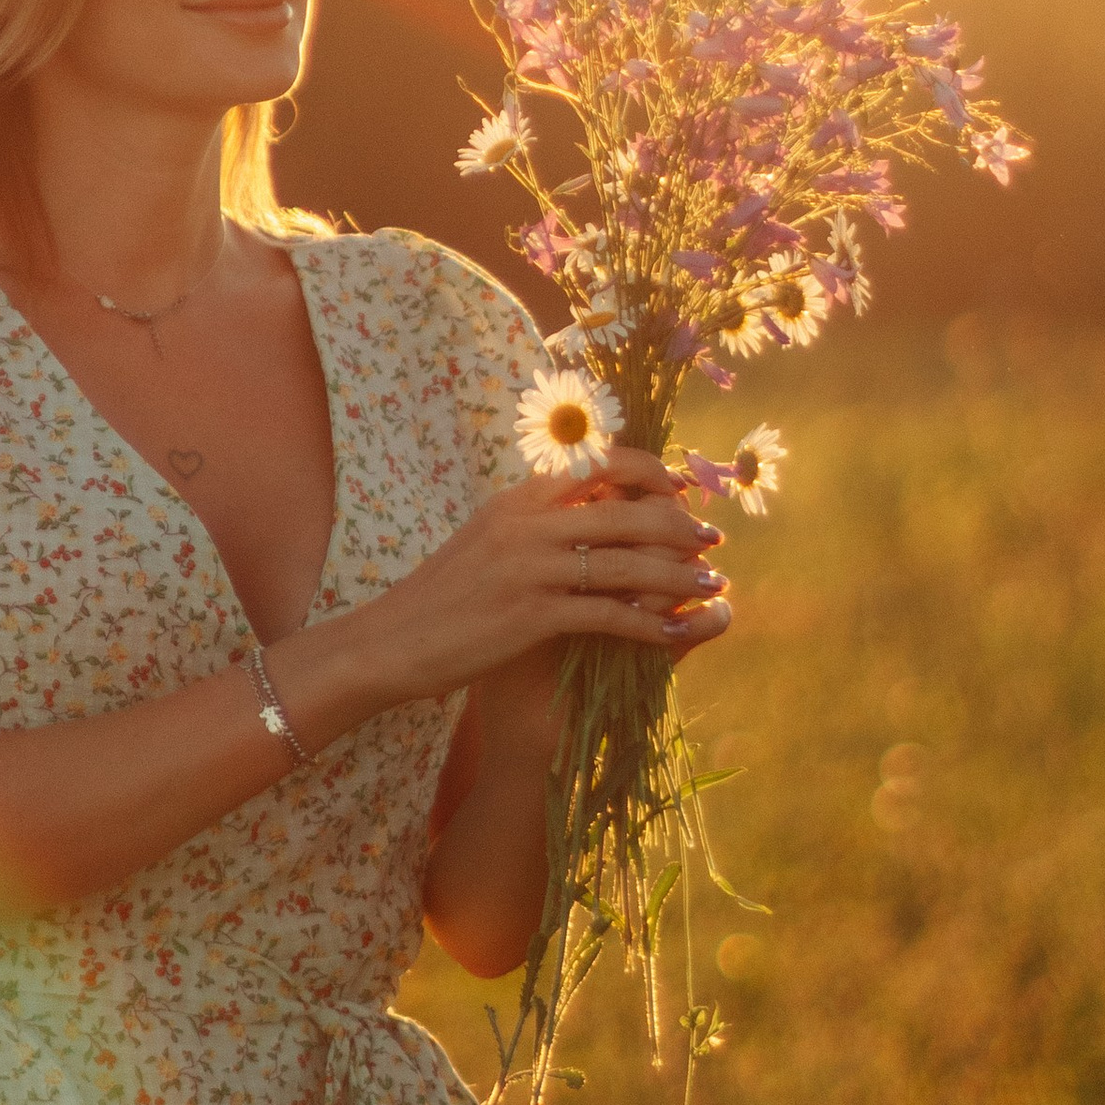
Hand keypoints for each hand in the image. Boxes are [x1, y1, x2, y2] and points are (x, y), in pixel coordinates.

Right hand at [355, 444, 731, 713]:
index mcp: (518, 498)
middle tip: (714, 539)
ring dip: (677, 576)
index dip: (650, 471)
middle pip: (625, 512)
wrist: (391, 640)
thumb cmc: (442, 596)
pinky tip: (676, 633)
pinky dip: (650, 624)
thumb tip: (586, 506)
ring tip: (712, 585)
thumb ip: (534, 520)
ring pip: (626, 564)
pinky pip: (608, 616)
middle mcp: (527, 524)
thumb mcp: (486, 538)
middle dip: (679, 525)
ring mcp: (529, 569)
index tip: (682, 487)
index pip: (598, 464)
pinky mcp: (531, 616)